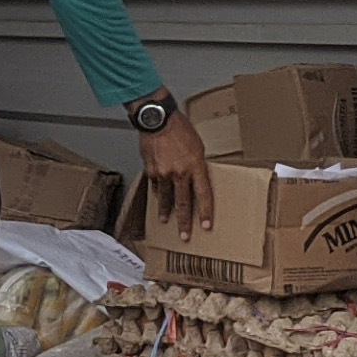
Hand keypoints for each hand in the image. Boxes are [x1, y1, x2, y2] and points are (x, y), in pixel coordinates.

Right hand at [140, 114, 214, 237]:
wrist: (158, 119)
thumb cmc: (179, 128)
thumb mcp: (197, 146)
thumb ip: (197, 164)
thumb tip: (196, 177)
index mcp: (195, 166)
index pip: (203, 194)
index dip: (206, 212)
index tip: (206, 225)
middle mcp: (179, 173)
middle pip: (183, 203)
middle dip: (185, 222)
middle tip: (184, 236)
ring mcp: (163, 173)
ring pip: (165, 198)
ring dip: (166, 211)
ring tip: (165, 221)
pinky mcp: (150, 170)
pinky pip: (155, 184)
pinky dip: (156, 191)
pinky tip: (156, 197)